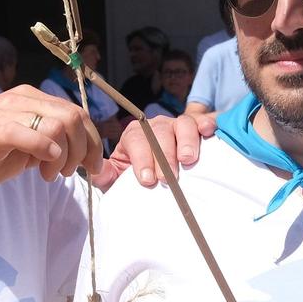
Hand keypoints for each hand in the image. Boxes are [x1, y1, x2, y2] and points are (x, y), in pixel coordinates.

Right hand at [0, 87, 102, 193]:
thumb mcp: (19, 150)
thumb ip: (44, 144)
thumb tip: (73, 153)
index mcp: (28, 100)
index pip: (75, 112)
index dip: (92, 141)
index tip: (92, 167)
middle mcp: (19, 99)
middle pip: (73, 116)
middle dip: (85, 149)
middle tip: (73, 174)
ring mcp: (6, 112)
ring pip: (59, 123)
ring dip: (64, 155)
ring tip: (50, 175)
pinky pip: (32, 133)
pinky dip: (47, 151)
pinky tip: (43, 168)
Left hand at [98, 112, 214, 190]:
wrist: (162, 178)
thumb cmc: (140, 178)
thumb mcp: (119, 179)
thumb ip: (106, 175)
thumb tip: (93, 172)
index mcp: (135, 135)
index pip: (136, 139)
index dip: (142, 158)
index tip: (147, 180)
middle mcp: (156, 126)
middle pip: (159, 132)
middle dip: (163, 155)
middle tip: (167, 179)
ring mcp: (178, 125)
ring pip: (182, 124)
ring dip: (186, 141)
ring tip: (188, 160)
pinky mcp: (199, 129)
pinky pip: (204, 121)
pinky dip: (207, 125)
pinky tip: (209, 132)